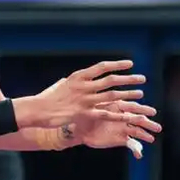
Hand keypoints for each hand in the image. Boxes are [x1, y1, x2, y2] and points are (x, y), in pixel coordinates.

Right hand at [13, 60, 145, 128]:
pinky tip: (129, 115)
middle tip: (141, 78)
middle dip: (128, 79)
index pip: (101, 67)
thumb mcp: (61, 85)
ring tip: (140, 94)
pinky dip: (119, 114)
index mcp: (78, 77)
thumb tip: (82, 78)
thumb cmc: (48, 98)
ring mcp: (84, 100)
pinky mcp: (84, 113)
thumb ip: (74, 82)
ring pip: (112, 95)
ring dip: (128, 95)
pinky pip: (105, 113)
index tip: (130, 64)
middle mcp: (83, 86)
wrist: (38, 110)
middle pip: (111, 80)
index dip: (117, 65)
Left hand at [76, 101, 162, 158]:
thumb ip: (96, 106)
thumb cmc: (82, 115)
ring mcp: (122, 128)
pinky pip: (132, 144)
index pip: (131, 106)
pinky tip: (138, 155)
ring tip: (151, 139)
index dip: (141, 110)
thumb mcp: (89, 110)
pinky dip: (137, 150)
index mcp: (116, 106)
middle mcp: (122, 117)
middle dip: (147, 123)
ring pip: (137, 131)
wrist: (78, 129)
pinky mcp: (121, 139)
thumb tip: (98, 95)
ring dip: (145, 135)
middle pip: (137, 119)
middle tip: (157, 127)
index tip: (152, 112)